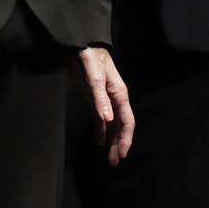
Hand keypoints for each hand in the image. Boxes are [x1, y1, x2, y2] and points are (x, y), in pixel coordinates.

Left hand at [78, 46, 135, 165]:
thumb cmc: (90, 58)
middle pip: (120, 126)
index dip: (125, 138)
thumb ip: (100, 99)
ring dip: (111, 140)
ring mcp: (105, 100)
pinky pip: (100, 119)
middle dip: (119, 144)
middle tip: (114, 162)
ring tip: (109, 157)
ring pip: (111, 125)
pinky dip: (101, 131)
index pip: (127, 121)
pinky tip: (99, 142)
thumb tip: (108, 120)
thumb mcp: (94, 78)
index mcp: (119, 94)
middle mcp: (115, 99)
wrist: (82, 45)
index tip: (122, 154)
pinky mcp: (94, 99)